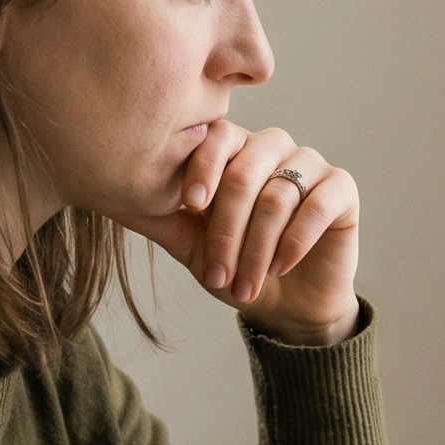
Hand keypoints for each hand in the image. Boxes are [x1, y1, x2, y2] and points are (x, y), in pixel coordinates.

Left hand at [106, 122, 359, 346]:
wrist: (286, 308)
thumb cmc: (236, 268)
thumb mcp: (189, 245)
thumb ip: (156, 216)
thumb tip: (102, 194)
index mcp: (235, 152)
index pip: (217, 137)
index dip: (204, 167)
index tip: (192, 205)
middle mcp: (273, 149)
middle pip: (246, 170)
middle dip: (228, 229)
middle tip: (217, 275)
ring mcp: (310, 166)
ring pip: (280, 192)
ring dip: (259, 246)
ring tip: (246, 284)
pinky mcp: (342, 189)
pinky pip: (319, 202)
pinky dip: (296, 239)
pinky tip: (281, 267)